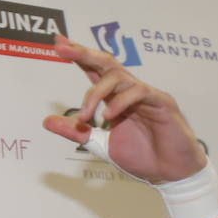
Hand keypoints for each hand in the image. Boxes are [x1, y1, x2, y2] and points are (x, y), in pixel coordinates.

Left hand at [41, 35, 206, 183]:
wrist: (171, 174)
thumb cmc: (143, 156)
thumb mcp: (100, 145)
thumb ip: (76, 131)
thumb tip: (46, 121)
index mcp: (115, 97)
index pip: (94, 70)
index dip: (77, 56)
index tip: (57, 42)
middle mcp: (129, 90)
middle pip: (106, 63)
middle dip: (83, 53)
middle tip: (61, 47)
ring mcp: (146, 94)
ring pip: (118, 77)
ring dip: (96, 93)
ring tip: (86, 116)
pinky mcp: (162, 103)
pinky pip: (139, 92)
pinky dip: (121, 102)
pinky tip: (110, 116)